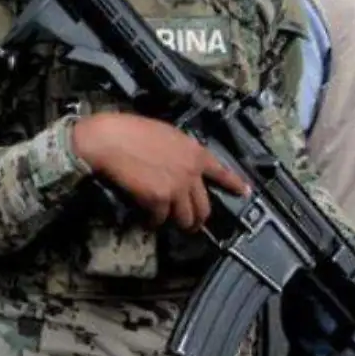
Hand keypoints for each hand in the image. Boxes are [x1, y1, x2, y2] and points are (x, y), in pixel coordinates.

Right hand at [70, 113, 249, 231]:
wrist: (109, 140)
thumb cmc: (130, 131)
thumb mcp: (165, 134)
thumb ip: (179, 152)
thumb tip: (179, 167)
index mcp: (194, 152)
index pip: (221, 172)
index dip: (235, 184)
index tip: (244, 192)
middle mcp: (191, 172)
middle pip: (204, 206)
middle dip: (198, 219)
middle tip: (192, 224)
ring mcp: (176, 188)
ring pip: (185, 217)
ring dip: (177, 223)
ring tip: (169, 224)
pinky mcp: (159, 200)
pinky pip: (160, 219)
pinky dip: (153, 221)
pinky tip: (147, 219)